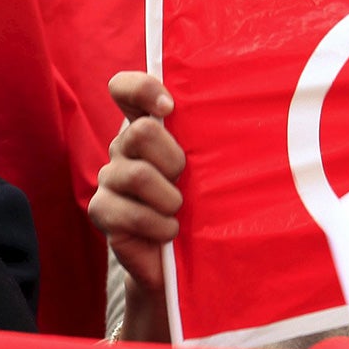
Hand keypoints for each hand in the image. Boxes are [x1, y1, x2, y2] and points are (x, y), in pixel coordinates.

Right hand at [88, 71, 184, 337]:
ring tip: (180, 212)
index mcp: (146, 126)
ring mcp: (108, 178)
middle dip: (173, 160)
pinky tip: (169, 232)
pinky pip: (130, 212)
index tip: (169, 107)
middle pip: (140, 132)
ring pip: (137, 174)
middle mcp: (122, 147)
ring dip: (169, 198)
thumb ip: (206, 140)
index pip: (125, 88)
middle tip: (185, 181)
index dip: (142, 89)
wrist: (179, 260)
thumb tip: (247, 116)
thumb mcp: (207, 168)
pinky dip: (158, 225)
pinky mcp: (102, 210)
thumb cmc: (200, 205)